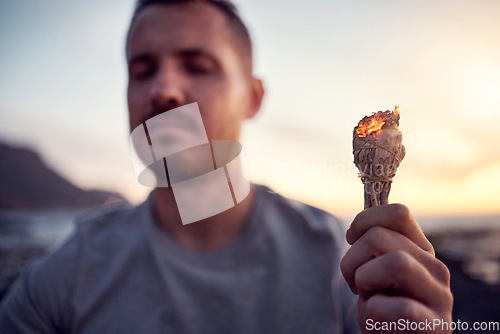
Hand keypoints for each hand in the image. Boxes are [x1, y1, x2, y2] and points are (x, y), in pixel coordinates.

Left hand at [340, 204, 452, 333]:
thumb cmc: (383, 312)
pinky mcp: (437, 326)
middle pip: (380, 237)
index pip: (398, 213)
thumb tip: (356, 229)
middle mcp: (436, 268)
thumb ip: (375, 250)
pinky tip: (377, 322)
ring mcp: (440, 297)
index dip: (365, 220)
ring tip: (367, 299)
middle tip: (355, 284)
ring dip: (365, 281)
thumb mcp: (377, 274)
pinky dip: (374, 314)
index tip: (351, 239)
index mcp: (421, 251)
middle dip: (352, 259)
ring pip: (395, 262)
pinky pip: (398, 307)